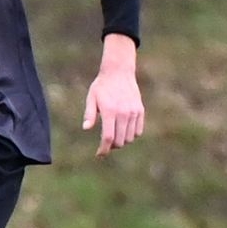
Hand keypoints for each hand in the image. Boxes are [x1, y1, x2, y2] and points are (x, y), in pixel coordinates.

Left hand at [82, 35, 144, 156]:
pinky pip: (138, 130)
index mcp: (110, 111)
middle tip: (104, 145)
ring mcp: (134, 112)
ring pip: (129, 138)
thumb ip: (89, 114)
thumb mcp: (91, 98)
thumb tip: (86, 128)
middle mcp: (124, 113)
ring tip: (113, 138)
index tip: (99, 154)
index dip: (103, 149)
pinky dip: (131, 135)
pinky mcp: (140, 111)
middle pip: (119, 141)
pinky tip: (123, 132)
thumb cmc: (101, 86)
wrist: (119, 72)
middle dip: (111, 146)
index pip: (108, 137)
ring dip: (121, 141)